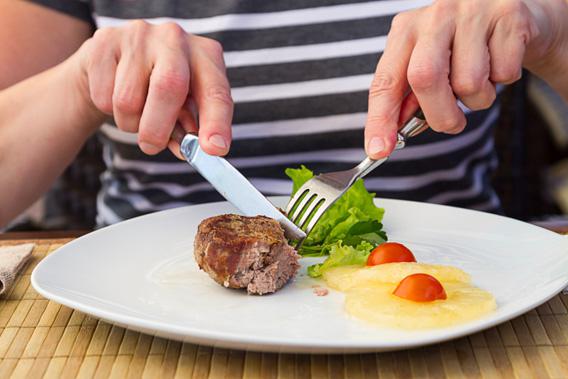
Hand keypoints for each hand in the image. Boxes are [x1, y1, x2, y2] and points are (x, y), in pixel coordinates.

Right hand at [75, 21, 232, 156]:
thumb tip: (187, 150)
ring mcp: (140, 35)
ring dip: (130, 122)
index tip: (214, 149)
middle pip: (169, 87)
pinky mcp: (105, 40)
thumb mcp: (182, 107)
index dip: (216, 122)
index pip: (216, 91)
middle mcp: (176, 39)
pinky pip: (103, 94)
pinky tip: (114, 95)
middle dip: (159, 128)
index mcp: (205, 56)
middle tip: (151, 146)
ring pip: (128, 99)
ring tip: (134, 114)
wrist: (113, 63)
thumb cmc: (157, 89)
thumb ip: (187, 130)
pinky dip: (107, 109)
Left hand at [364, 0, 562, 158]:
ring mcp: (472, 11)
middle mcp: (435, 16)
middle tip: (451, 123)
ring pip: (469, 82)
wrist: (512, 13)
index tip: (378, 150)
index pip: (385, 81)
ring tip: (481, 80)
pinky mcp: (508, 14)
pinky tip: (500, 63)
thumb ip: (411, 98)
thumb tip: (390, 138)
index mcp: (406, 30)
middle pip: (425, 78)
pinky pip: (504, 72)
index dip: (380, 119)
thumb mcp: (430, 66)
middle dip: (439, 115)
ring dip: (478, 99)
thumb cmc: (463, 49)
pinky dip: (504, 81)